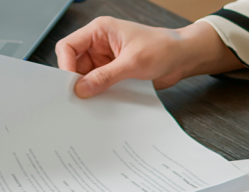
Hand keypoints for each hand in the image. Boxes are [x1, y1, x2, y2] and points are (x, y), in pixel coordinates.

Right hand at [55, 18, 243, 97]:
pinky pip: (99, 85)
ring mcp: (106, 60)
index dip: (65, 65)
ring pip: (86, 77)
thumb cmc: (163, 48)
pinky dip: (99, 94)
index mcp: (100, 31)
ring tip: (92, 102)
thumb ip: (105, 76)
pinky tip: (102, 102)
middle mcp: (99, 44)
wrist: (183, 58)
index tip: (70, 84)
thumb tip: (82, 89)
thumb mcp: (132, 63)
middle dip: (76, 80)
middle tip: (78, 98)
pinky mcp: (114, 73)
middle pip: (74, 64)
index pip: (68, 46)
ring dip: (89, 89)